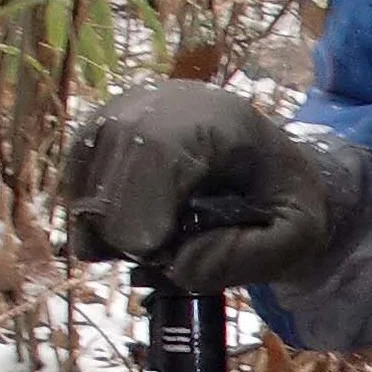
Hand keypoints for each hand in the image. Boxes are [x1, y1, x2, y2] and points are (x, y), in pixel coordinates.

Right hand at [63, 82, 345, 293]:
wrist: (268, 172)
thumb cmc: (284, 202)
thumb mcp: (298, 236)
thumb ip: (247, 257)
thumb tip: (176, 267)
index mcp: (215, 118)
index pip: (157, 150)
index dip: (144, 208)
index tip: (154, 252)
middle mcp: (156, 104)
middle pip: (110, 167)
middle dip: (127, 231)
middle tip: (163, 256)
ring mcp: (119, 116)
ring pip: (82, 185)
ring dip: (111, 233)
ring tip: (157, 241)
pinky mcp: (95, 137)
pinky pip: (73, 192)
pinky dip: (96, 225)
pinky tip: (135, 229)